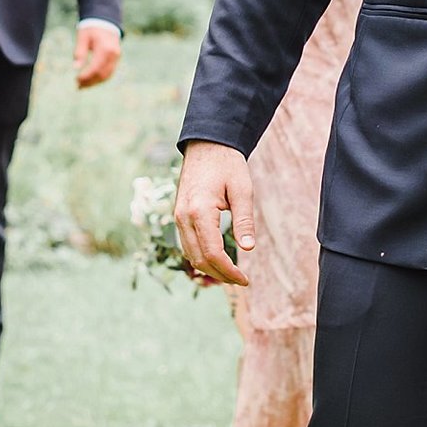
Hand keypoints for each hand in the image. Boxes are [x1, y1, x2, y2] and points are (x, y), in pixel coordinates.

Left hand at [74, 22, 121, 88]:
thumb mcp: (83, 38)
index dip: (86, 76)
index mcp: (104, 48)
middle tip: (78, 86)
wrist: (105, 23)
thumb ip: (79, 52)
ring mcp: (116, 57)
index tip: (76, 80)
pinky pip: (109, 72)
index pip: (95, 67)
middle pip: (102, 74)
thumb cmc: (91, 30)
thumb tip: (75, 68)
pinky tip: (90, 81)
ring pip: (107, 75)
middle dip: (90, 82)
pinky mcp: (116, 59)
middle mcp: (113, 54)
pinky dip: (100, 79)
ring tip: (83, 86)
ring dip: (95, 82)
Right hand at [173, 140, 257, 286]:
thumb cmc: (227, 164)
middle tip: (241, 281)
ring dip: (209, 269)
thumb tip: (248, 248)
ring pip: (190, 254)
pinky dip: (200, 257)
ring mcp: (178, 216)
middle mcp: (183, 217)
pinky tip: (216, 260)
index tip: (245, 280)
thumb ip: (244, 219)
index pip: (212, 253)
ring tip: (230, 274)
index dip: (229, 271)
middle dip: (220, 275)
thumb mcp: (242, 190)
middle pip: (199, 259)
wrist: (206, 144)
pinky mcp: (179, 215)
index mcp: (200, 211)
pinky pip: (186, 244)